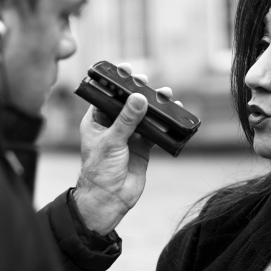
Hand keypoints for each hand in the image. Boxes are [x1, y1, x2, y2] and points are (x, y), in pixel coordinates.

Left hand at [73, 63, 177, 234]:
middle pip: (129, 103)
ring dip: (155, 105)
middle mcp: (113, 126)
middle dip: (140, 91)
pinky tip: (174, 114)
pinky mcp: (143, 146)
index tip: (126, 70)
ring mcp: (129, 136)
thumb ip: (127, 119)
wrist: (108, 200)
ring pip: (144, 115)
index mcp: (96, 121)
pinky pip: (155, 130)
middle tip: (149, 82)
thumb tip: (140, 98)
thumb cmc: (99, 171)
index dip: (117, 83)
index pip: (107, 96)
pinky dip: (165, 122)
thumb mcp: (111, 141)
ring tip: (166, 94)